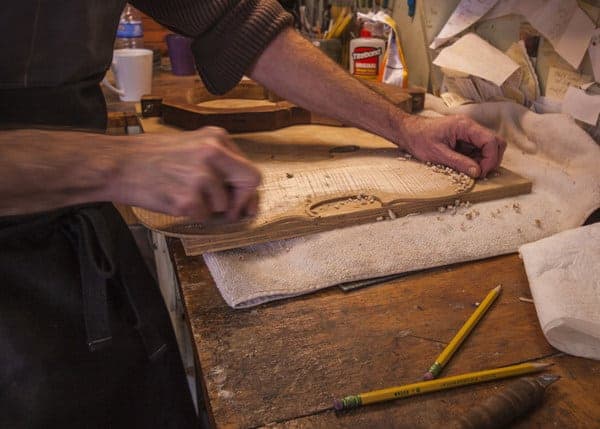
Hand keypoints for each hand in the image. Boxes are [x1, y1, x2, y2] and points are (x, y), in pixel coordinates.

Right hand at [117, 127, 260, 221]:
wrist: (117, 164)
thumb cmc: (150, 156)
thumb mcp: (191, 146)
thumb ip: (219, 164)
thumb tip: (245, 194)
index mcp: (216, 138)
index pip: (249, 169)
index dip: (248, 191)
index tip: (244, 204)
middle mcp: (212, 153)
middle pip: (250, 183)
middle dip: (241, 201)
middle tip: (228, 211)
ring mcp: (201, 176)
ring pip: (223, 205)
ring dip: (207, 208)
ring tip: (182, 194)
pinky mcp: (188, 199)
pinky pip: (203, 216)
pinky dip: (191, 214)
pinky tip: (173, 199)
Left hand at [401, 115, 505, 177]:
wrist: (408, 131)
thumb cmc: (419, 138)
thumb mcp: (437, 154)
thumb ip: (458, 162)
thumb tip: (477, 172)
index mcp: (464, 126)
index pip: (491, 141)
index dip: (491, 159)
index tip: (481, 173)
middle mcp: (470, 127)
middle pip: (495, 142)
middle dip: (492, 160)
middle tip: (479, 174)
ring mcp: (468, 133)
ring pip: (489, 147)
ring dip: (484, 161)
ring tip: (470, 171)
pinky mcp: (464, 139)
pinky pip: (478, 150)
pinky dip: (476, 160)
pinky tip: (465, 166)